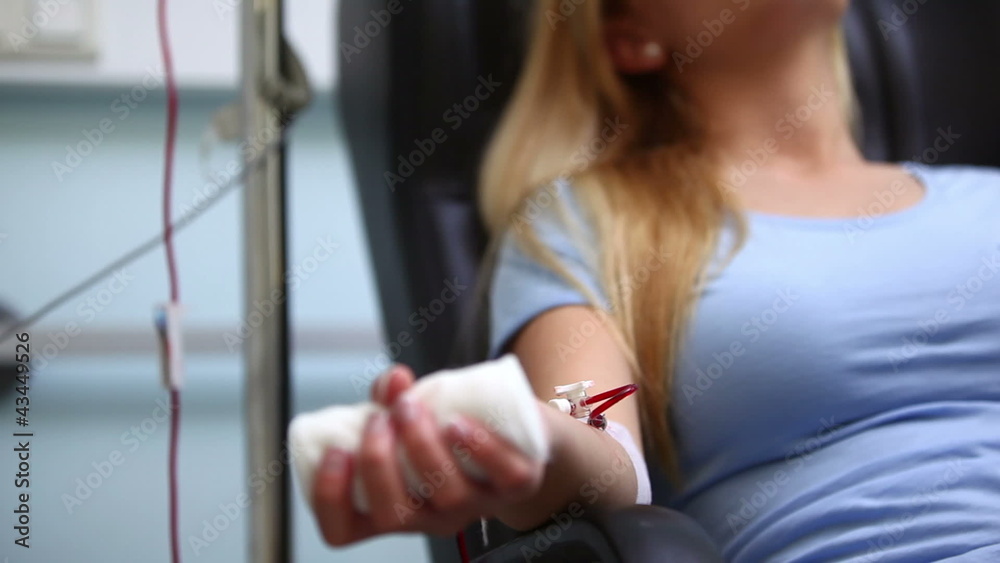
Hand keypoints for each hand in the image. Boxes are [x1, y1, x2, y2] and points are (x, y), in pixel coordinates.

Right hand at [311, 364, 545, 545]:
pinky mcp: (518, 485)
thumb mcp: (407, 409)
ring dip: (422, 446)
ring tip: (412, 405)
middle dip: (378, 463)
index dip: (330, 499)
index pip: (344, 530)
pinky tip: (458, 422)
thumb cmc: (446, 423)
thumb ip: (390, 395)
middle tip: (380, 418)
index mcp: (391, 506)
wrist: (516, 426)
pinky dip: (479, 447)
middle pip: (393, 516)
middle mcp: (430, 517)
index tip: (334, 452)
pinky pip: (504, 477)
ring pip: (447, 496)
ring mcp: (476, 505)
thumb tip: (394, 380)